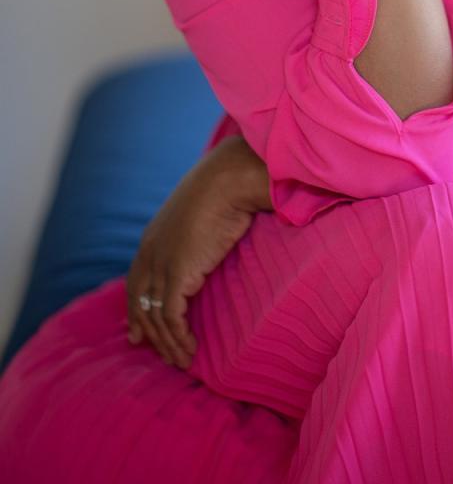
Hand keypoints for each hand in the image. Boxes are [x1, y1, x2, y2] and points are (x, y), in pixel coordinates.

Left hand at [125, 138, 263, 368]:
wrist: (227, 181)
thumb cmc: (223, 190)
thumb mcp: (200, 212)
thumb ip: (195, 231)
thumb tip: (209, 237)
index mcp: (152, 237)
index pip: (135, 282)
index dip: (135, 308)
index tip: (137, 332)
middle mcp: (150, 253)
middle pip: (140, 303)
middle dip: (148, 333)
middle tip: (160, 355)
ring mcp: (161, 264)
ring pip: (156, 317)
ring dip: (169, 344)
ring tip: (183, 361)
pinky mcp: (178, 275)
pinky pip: (172, 318)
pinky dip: (179, 338)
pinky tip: (190, 350)